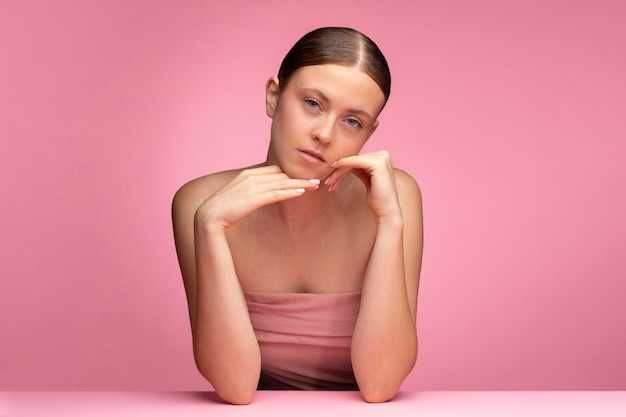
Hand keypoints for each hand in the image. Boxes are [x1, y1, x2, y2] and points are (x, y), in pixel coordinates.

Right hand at [195, 165, 319, 230]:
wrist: (209, 216)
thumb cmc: (223, 209)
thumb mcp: (238, 195)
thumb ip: (251, 191)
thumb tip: (262, 194)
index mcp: (248, 174)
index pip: (274, 170)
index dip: (290, 173)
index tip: (303, 176)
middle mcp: (252, 177)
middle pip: (282, 174)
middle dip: (300, 176)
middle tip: (317, 179)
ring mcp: (253, 187)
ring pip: (283, 183)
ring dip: (301, 183)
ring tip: (315, 185)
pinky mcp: (255, 198)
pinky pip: (277, 193)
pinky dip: (291, 192)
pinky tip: (302, 191)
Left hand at [324, 151, 401, 220]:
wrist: (387, 212)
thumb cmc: (378, 199)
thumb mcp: (368, 180)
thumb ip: (362, 170)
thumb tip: (350, 164)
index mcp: (382, 157)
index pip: (357, 159)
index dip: (342, 168)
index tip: (331, 179)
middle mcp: (384, 154)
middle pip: (354, 159)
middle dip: (338, 171)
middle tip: (327, 182)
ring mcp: (381, 158)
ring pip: (352, 161)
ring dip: (338, 172)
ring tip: (329, 183)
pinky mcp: (377, 164)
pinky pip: (354, 162)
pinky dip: (342, 168)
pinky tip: (334, 177)